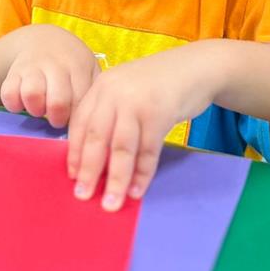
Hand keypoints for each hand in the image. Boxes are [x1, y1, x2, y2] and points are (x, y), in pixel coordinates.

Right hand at [0, 25, 99, 127]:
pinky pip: (8, 92)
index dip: (78, 118)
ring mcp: (33, 68)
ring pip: (32, 94)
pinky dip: (13, 104)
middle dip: (58, 118)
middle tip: (57, 120)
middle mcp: (56, 66)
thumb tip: (93, 120)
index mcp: (78, 68)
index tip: (75, 122)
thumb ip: (93, 92)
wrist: (44, 40)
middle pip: (58, 101)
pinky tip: (21, 105)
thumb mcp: (89, 69)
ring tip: (39, 111)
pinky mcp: (13, 72)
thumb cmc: (72, 64)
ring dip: (36, 110)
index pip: (81, 100)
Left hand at [67, 46, 215, 210]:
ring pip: (121, 148)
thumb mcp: (128, 91)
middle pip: (96, 137)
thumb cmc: (160, 85)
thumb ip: (110, 114)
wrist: (197, 67)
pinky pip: (148, 150)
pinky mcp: (159, 112)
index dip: (75, 152)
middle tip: (83, 196)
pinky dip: (142, 173)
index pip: (80, 123)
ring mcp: (137, 101)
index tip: (72, 177)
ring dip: (115, 179)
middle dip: (89, 170)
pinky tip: (137, 190)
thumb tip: (94, 158)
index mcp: (102, 87)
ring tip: (111, 203)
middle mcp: (114, 92)